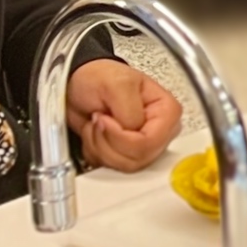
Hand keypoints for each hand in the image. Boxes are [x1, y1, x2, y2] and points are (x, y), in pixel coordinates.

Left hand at [66, 59, 184, 170]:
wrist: (79, 85)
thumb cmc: (99, 77)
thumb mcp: (116, 84)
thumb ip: (130, 109)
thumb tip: (133, 130)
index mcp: (167, 112)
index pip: (149, 143)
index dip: (121, 137)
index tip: (105, 120)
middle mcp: (161, 131)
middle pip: (138, 159)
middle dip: (108, 144)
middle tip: (99, 121)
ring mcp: (145, 145)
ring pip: (125, 167)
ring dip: (100, 148)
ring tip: (97, 125)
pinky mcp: (128, 154)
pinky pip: (111, 169)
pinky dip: (95, 154)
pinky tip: (96, 135)